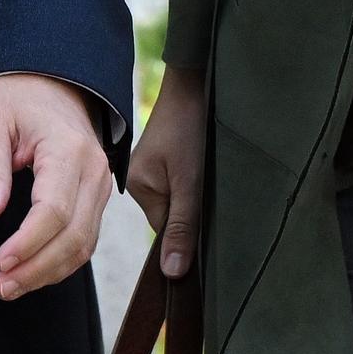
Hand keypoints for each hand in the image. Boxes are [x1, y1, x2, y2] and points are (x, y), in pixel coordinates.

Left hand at [0, 72, 113, 300]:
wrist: (48, 79)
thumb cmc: (14, 97)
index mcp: (68, 150)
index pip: (54, 210)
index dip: (28, 243)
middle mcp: (94, 170)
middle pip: (75, 234)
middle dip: (38, 268)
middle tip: (0, 286)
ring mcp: (100, 184)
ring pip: (84, 242)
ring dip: (49, 271)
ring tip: (10, 286)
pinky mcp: (95, 195)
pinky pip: (85, 236)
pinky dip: (61, 261)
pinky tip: (32, 272)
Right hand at [129, 62, 205, 279]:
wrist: (197, 80)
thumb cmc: (191, 126)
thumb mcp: (191, 182)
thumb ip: (183, 226)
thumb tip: (172, 273)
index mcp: (138, 187)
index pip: (163, 230)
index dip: (186, 236)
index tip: (209, 234)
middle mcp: (141, 180)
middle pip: (171, 216)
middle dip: (193, 215)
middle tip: (215, 198)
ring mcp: (153, 167)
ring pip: (179, 199)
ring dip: (197, 197)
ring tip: (212, 179)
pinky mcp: (168, 156)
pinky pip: (182, 182)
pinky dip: (197, 182)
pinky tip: (209, 169)